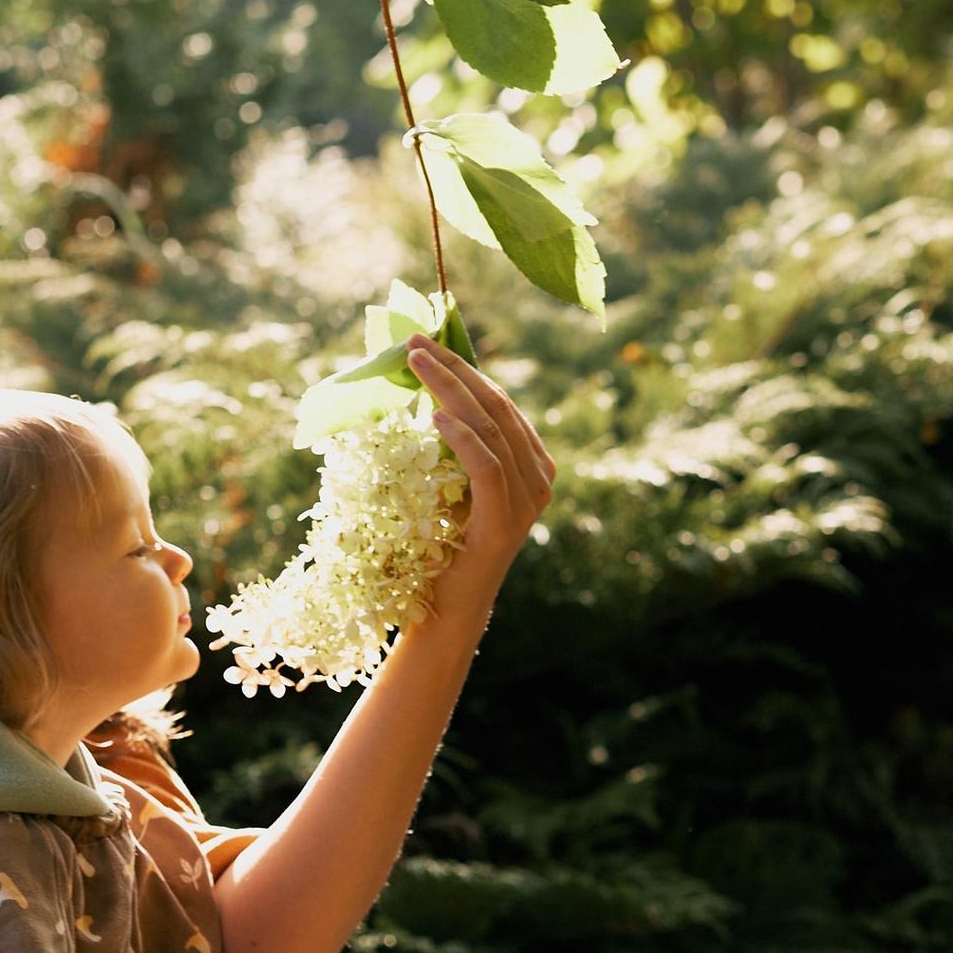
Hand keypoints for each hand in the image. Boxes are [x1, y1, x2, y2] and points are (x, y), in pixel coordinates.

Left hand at [404, 339, 553, 638]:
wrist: (449, 609)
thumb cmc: (443, 545)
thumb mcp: (451, 483)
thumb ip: (455, 446)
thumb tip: (426, 394)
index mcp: (531, 464)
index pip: (498, 402)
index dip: (463, 368)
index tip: (425, 344)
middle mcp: (538, 478)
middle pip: (495, 407)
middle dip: (453, 370)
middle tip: (414, 343)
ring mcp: (526, 501)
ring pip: (489, 429)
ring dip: (449, 390)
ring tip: (416, 364)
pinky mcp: (504, 522)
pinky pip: (486, 467)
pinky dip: (460, 436)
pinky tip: (434, 414)